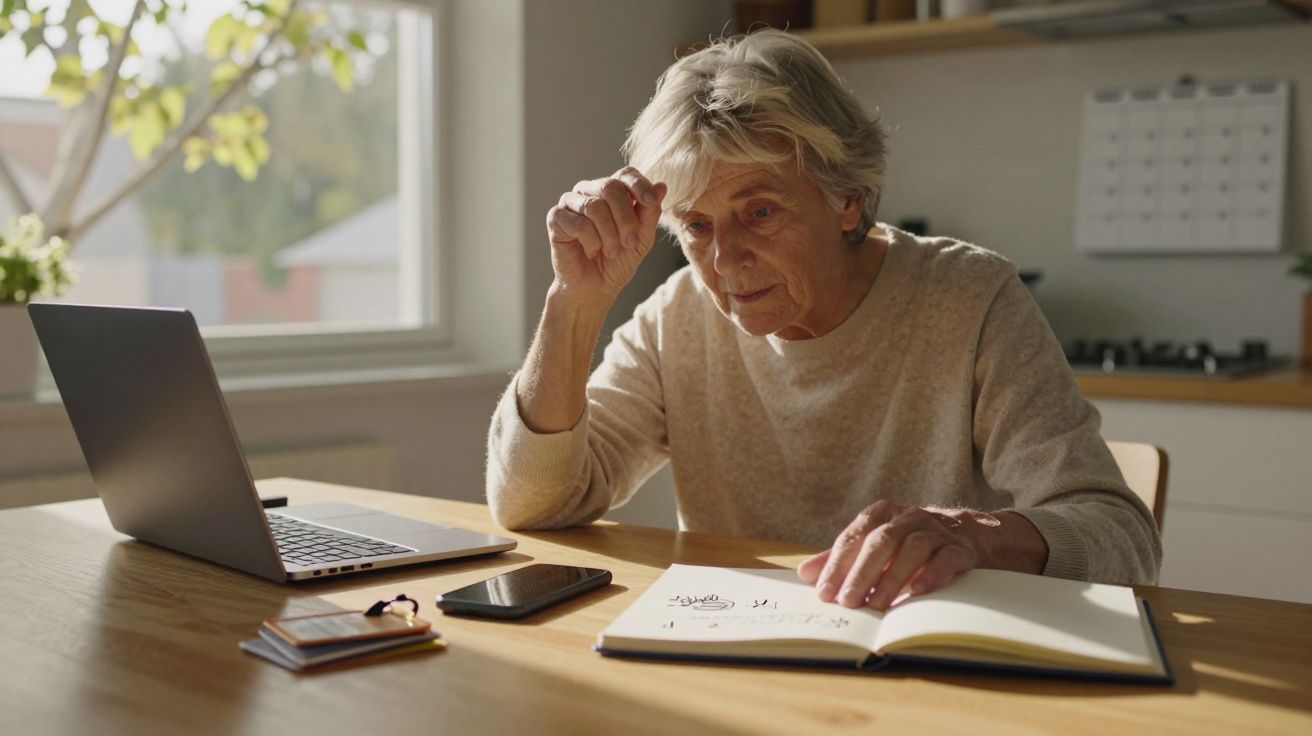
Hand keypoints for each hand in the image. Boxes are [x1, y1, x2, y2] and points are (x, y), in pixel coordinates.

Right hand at [545, 166, 666, 306]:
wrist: (595, 287)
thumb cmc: (618, 260)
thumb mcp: (642, 238)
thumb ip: (650, 213)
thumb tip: (661, 186)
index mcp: (612, 191)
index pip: (625, 174)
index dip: (639, 185)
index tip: (650, 202)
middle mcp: (590, 191)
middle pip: (610, 187)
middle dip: (625, 218)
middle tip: (630, 242)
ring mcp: (571, 202)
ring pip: (595, 206)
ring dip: (609, 235)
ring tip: (610, 251)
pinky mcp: (556, 218)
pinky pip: (578, 223)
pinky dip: (591, 242)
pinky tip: (590, 251)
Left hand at [797, 501, 1044, 610]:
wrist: (964, 535)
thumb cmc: (907, 544)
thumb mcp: (873, 547)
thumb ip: (840, 559)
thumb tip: (804, 574)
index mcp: (882, 514)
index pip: (854, 537)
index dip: (837, 565)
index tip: (824, 592)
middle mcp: (908, 516)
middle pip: (882, 541)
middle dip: (862, 573)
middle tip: (848, 602)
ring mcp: (936, 530)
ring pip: (912, 549)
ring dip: (893, 578)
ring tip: (878, 605)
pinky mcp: (960, 548)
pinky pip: (945, 559)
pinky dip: (931, 576)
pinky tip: (917, 593)